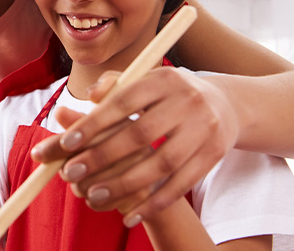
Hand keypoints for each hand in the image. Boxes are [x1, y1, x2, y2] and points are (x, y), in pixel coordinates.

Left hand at [31, 67, 239, 224]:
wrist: (225, 104)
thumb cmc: (168, 94)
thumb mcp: (146, 80)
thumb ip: (115, 86)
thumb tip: (90, 96)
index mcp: (164, 78)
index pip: (124, 100)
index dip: (95, 122)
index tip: (67, 142)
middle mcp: (187, 101)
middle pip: (141, 134)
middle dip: (102, 156)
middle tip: (71, 173)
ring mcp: (204, 128)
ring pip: (161, 163)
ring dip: (125, 183)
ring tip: (94, 195)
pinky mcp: (215, 154)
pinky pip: (181, 184)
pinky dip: (154, 202)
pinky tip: (129, 215)